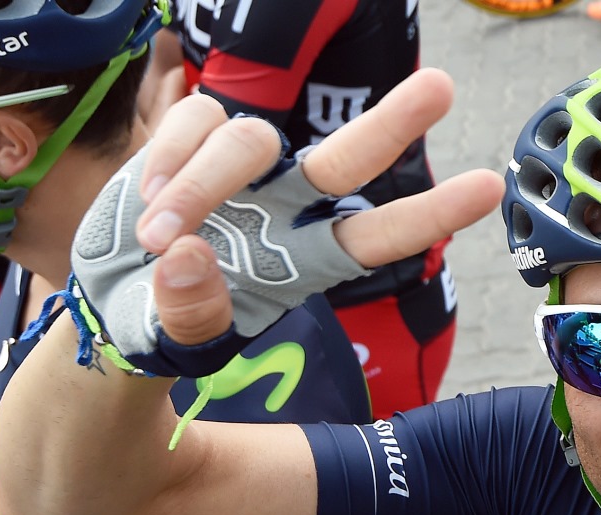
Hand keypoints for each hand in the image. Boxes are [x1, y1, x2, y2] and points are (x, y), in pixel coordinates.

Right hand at [135, 68, 503, 352]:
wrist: (112, 296)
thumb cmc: (161, 327)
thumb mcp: (173, 341)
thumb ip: (187, 312)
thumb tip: (189, 256)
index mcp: (304, 262)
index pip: (377, 235)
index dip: (430, 212)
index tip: (488, 187)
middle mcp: (287, 208)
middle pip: (348, 158)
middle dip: (393, 122)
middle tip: (442, 87)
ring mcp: (243, 171)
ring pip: (250, 139)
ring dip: (202, 185)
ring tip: (159, 239)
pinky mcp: (194, 139)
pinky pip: (194, 120)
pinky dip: (168, 159)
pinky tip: (142, 207)